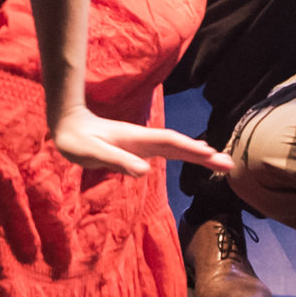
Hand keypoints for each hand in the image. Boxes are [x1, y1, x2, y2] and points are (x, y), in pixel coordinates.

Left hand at [49, 106, 234, 178]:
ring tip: (218, 160)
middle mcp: (144, 139)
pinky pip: (167, 150)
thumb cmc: (77, 141)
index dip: (191, 149)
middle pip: (179, 146)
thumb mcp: (94, 153)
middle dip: (203, 155)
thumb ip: (118, 161)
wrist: (67, 125)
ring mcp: (142, 142)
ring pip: (175, 147)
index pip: (171, 143)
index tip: (212, 156)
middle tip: (228, 164)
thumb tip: (144, 171)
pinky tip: (192, 153)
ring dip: (197, 154)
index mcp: (137, 139)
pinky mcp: (138, 147)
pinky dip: (183, 152)